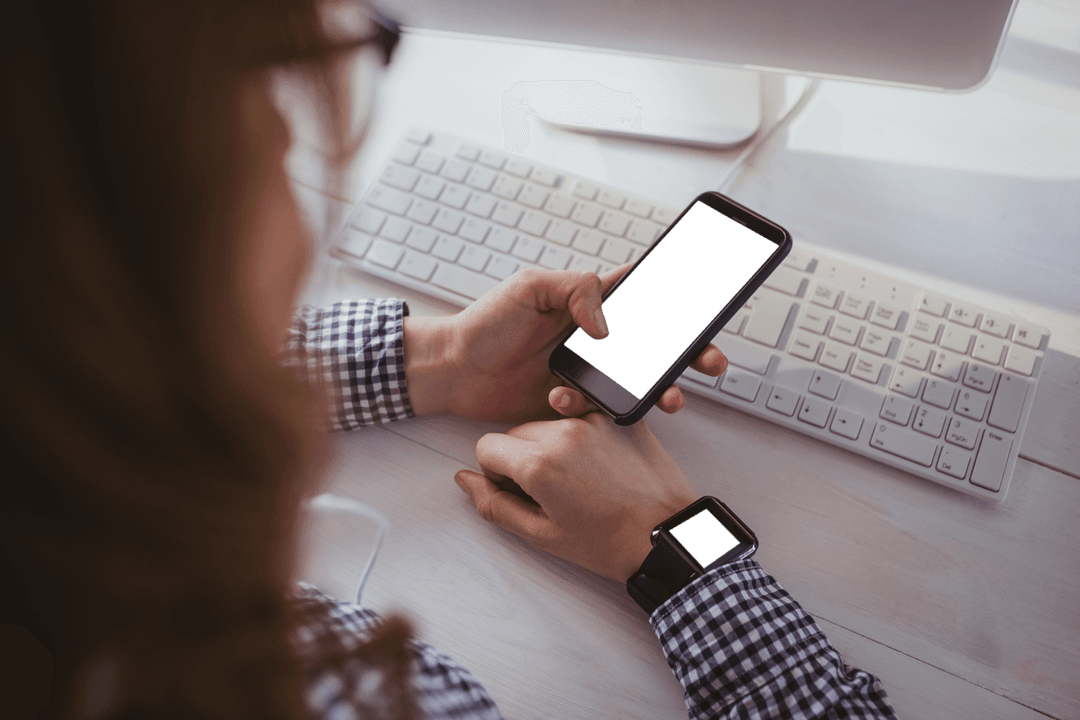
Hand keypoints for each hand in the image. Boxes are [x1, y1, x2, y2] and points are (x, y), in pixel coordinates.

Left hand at [404, 268, 726, 422]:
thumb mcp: (529, 288)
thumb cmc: (486, 324)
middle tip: (710, 363)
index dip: (680, 303)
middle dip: (690, 353)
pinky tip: (564, 401)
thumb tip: (608, 323)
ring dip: (659, 389)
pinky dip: (595, 409)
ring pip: (639, 381)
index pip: (645, 295)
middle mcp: (596, 338)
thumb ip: (574, 289)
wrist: (454, 371)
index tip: (707, 310)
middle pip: (657, 344)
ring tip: (667, 398)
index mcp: (589, 303)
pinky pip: (602, 409)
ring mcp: (588, 372)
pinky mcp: (575, 403)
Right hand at [454, 412, 698, 581]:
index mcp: (539, 463)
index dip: (496, 473)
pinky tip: (600, 467)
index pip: (487, 446)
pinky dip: (582, 436)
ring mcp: (594, 419)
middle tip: (552, 492)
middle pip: (517, 433)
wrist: (668, 536)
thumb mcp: (542, 535)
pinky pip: (583, 417)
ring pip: (548, 422)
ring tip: (580, 481)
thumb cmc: (609, 543)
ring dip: (552, 445)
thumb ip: (494, 505)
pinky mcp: (620, 417)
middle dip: (523, 458)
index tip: (519, 491)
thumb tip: (464, 480)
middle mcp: (563, 431)